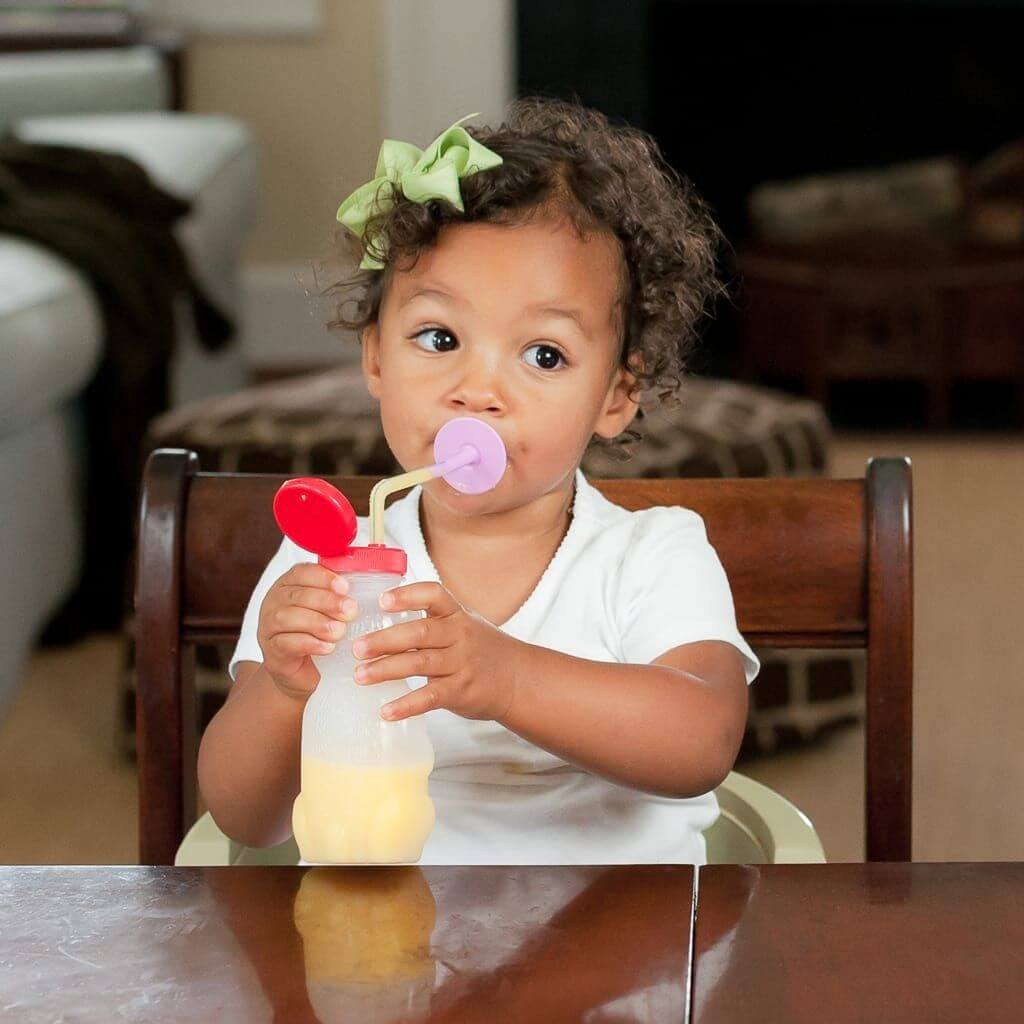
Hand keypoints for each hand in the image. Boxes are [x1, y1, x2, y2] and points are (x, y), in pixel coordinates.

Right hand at [256, 563, 358, 699]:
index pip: (301, 572)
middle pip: (296, 595)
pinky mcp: (272, 653)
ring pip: (287, 618)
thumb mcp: (328, 610)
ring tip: (340, 631)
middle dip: (326, 601)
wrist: (301, 673)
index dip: (323, 577)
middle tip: (350, 611)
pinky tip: (328, 647)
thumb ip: (341, 593)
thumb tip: (371, 575)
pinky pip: (286, 644)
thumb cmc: (317, 635)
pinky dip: (309, 644)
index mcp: (288, 586)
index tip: (345, 587)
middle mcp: (274, 603)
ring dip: (317, 623)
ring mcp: (268, 628)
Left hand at [351, 582, 523, 721]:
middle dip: (384, 640)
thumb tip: (381, 616)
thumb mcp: (463, 623)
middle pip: (420, 632)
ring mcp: (462, 663)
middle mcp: (460, 635)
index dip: (407, 595)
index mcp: (457, 614)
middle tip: (356, 648)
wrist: (517, 679)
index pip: (433, 594)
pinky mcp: (461, 691)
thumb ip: (431, 619)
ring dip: (386, 669)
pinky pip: (430, 697)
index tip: (381, 600)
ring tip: (360, 676)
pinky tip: (385, 711)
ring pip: (420, 663)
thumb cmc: (480, 649)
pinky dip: (406, 705)